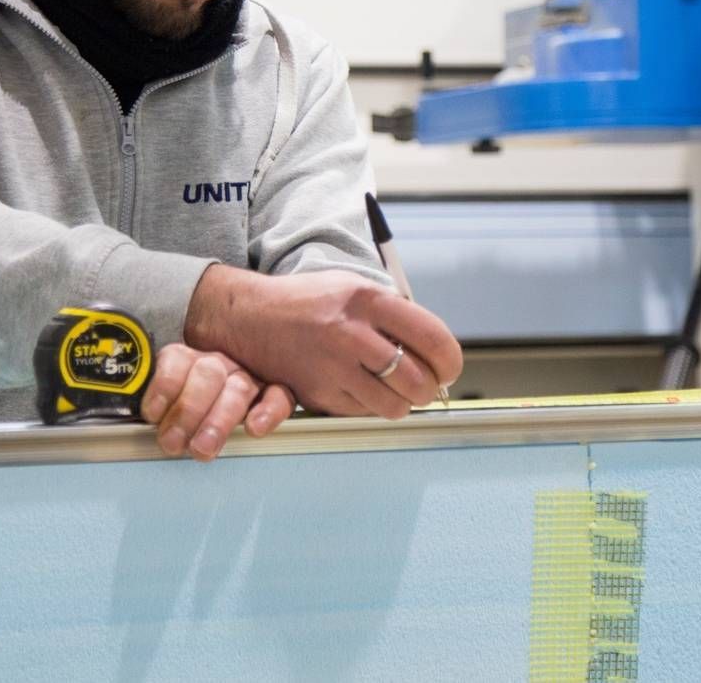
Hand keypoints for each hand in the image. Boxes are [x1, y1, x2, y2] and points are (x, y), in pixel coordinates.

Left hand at [139, 343, 293, 461]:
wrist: (231, 387)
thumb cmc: (192, 402)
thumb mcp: (165, 399)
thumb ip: (155, 408)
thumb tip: (136, 427)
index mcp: (189, 359)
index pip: (176, 361)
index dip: (163, 387)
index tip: (152, 415)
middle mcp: (220, 363)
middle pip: (207, 376)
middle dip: (188, 411)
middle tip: (173, 443)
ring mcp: (249, 375)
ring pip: (239, 388)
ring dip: (219, 419)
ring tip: (203, 447)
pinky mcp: (276, 392)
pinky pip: (279, 396)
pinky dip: (268, 411)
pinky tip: (255, 427)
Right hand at [185, 267, 463, 419]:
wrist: (250, 316)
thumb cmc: (310, 302)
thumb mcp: (354, 288)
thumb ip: (394, 313)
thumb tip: (437, 347)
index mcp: (368, 299)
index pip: (432, 337)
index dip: (450, 361)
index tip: (450, 369)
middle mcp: (351, 332)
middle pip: (417, 379)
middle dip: (429, 389)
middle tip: (426, 385)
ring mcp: (333, 365)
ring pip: (393, 405)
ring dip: (402, 403)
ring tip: (396, 391)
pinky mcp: (317, 392)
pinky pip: (363, 413)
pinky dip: (371, 407)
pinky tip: (364, 389)